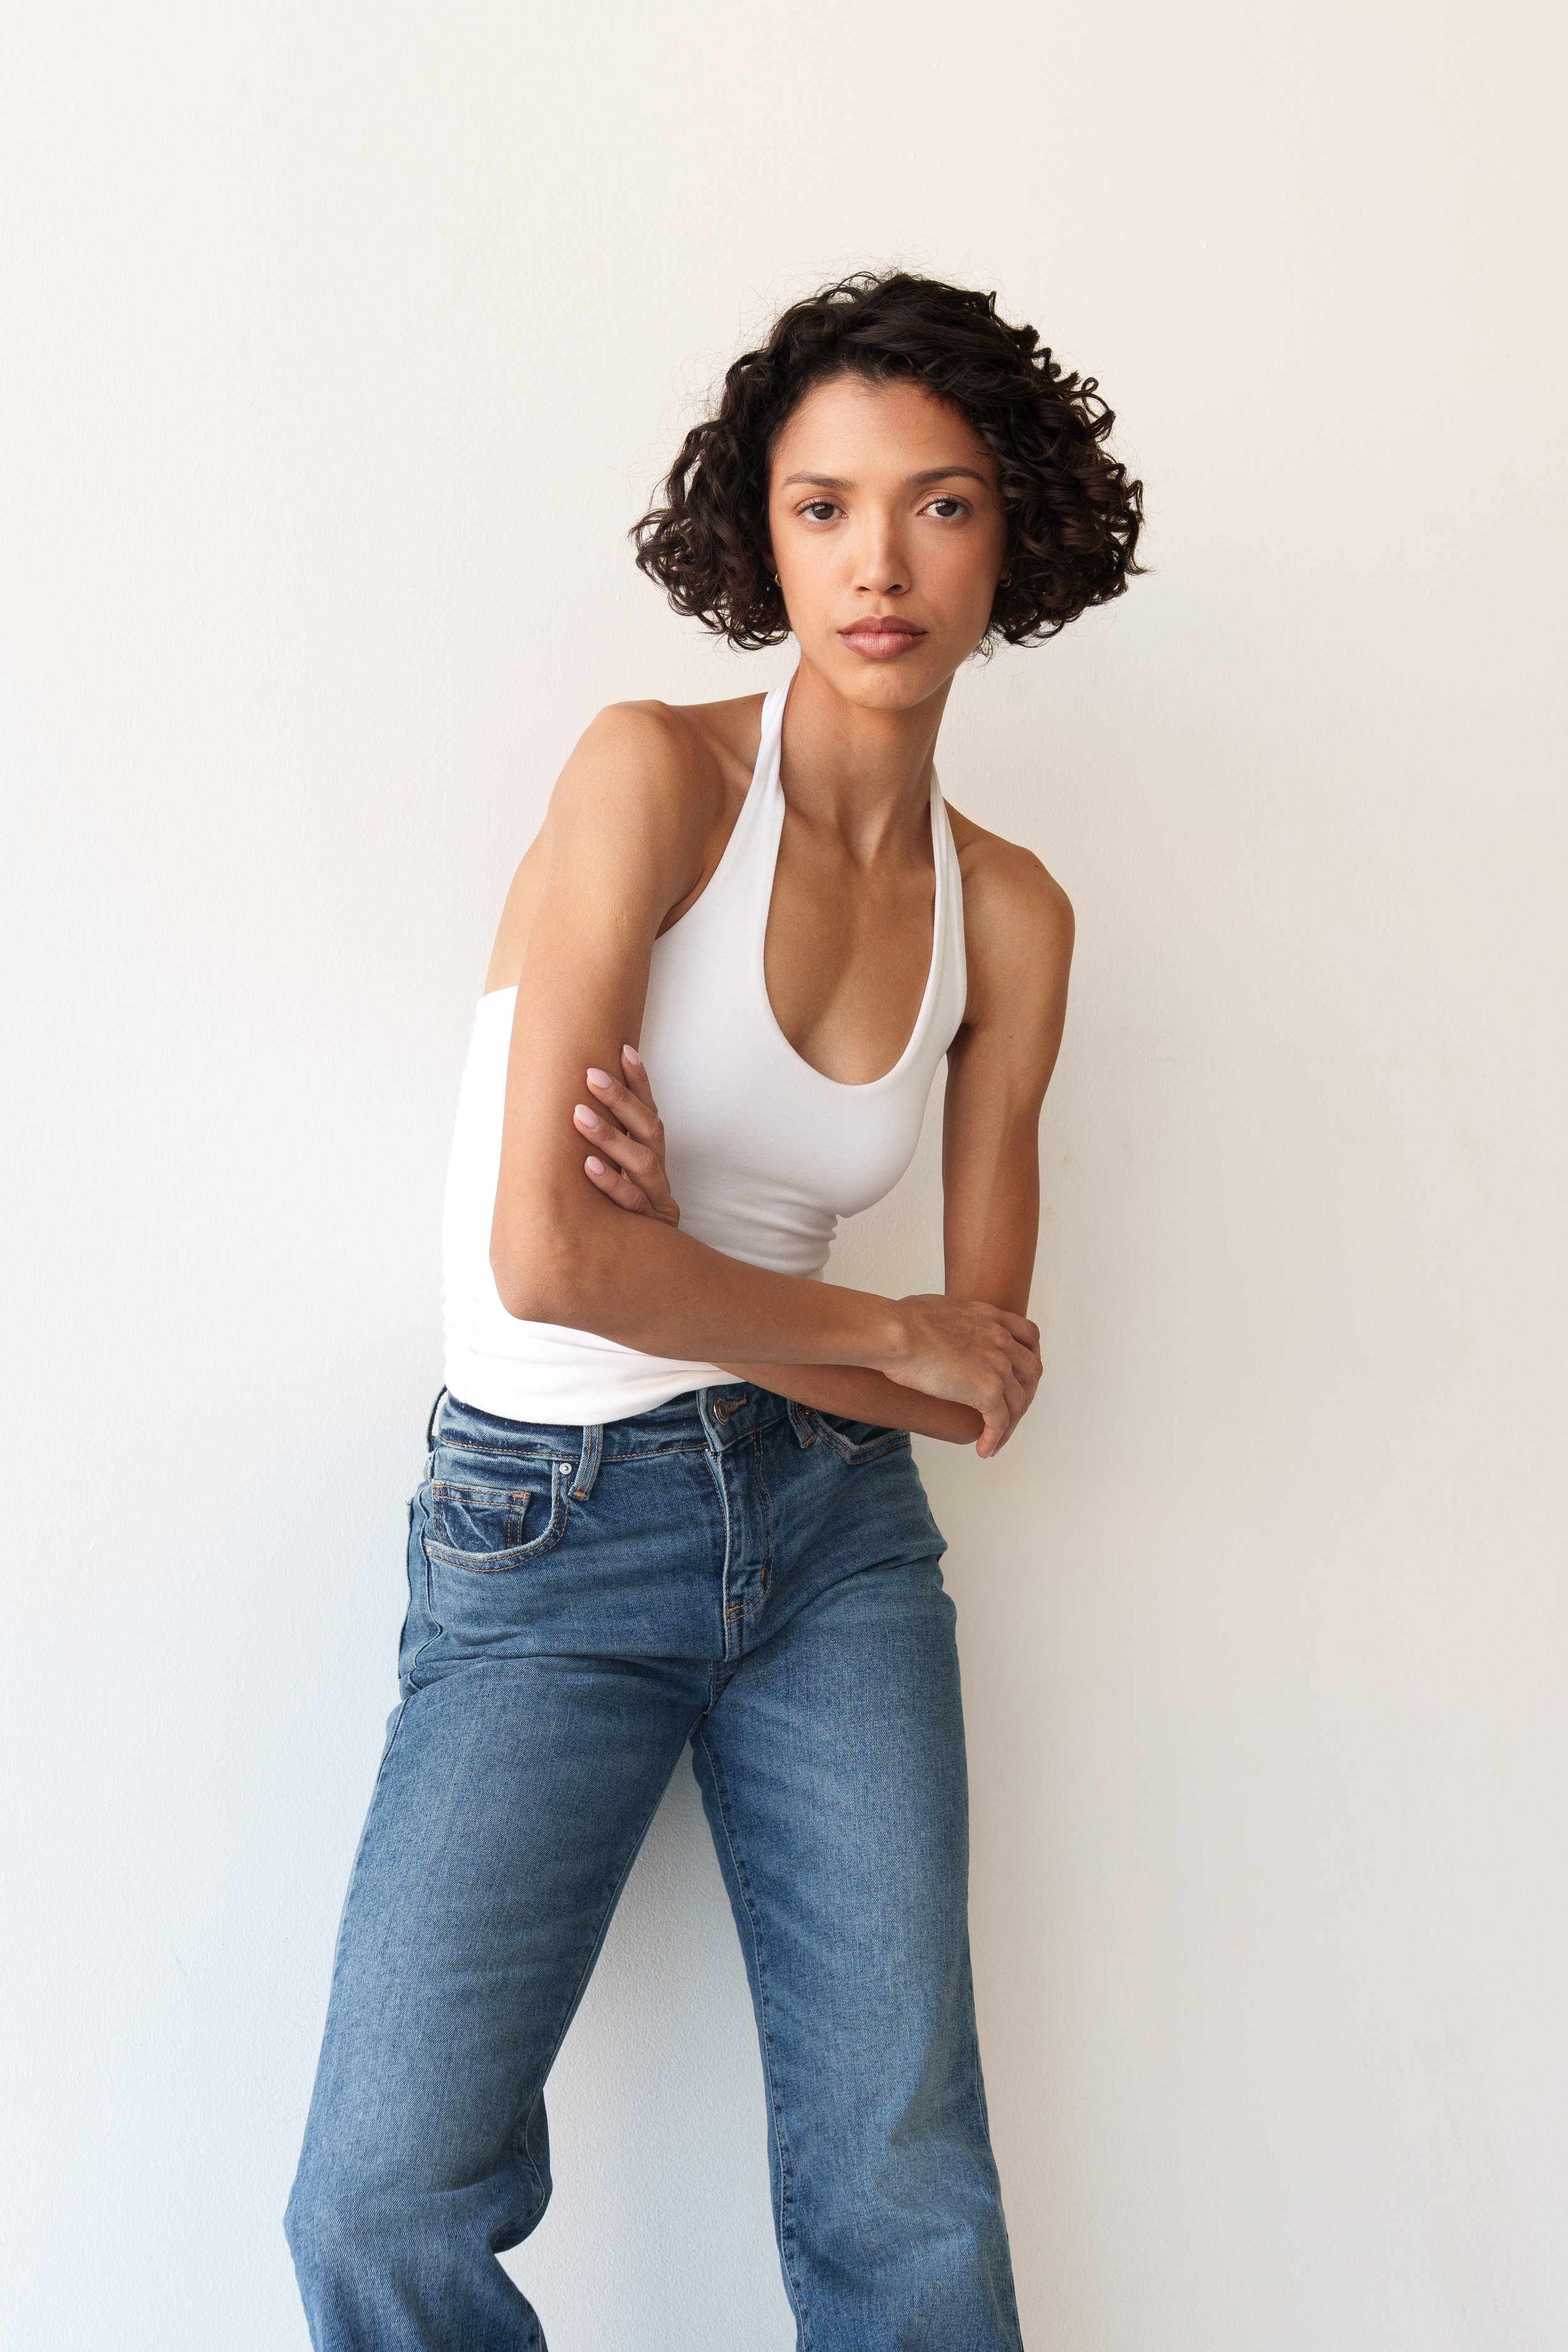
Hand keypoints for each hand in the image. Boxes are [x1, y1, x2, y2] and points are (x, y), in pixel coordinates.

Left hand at [572, 1046, 679, 1226]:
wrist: (646, 1277)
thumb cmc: (619, 1222)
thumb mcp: (615, 1182)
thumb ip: (603, 1151)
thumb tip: (563, 1110)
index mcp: (651, 1157)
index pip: (649, 1112)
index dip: (640, 1082)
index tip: (624, 1050)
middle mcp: (657, 1175)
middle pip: (648, 1129)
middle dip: (621, 1099)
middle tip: (592, 1075)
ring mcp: (655, 1200)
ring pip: (641, 1161)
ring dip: (609, 1136)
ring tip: (579, 1115)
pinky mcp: (649, 1227)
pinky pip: (630, 1202)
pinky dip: (610, 1182)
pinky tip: (588, 1166)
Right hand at [881, 1292, 1041, 1458]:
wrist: (895, 1333)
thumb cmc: (897, 1320)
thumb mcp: (935, 1308)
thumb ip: (948, 1318)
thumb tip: (934, 1324)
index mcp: (989, 1317)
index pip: (1028, 1336)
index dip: (1028, 1355)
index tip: (1019, 1372)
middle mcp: (1001, 1339)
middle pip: (1031, 1370)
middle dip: (1025, 1392)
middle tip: (1011, 1409)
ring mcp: (998, 1365)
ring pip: (1018, 1402)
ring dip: (1010, 1424)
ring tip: (995, 1439)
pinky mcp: (988, 1391)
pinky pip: (999, 1421)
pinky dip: (995, 1438)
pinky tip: (984, 1450)